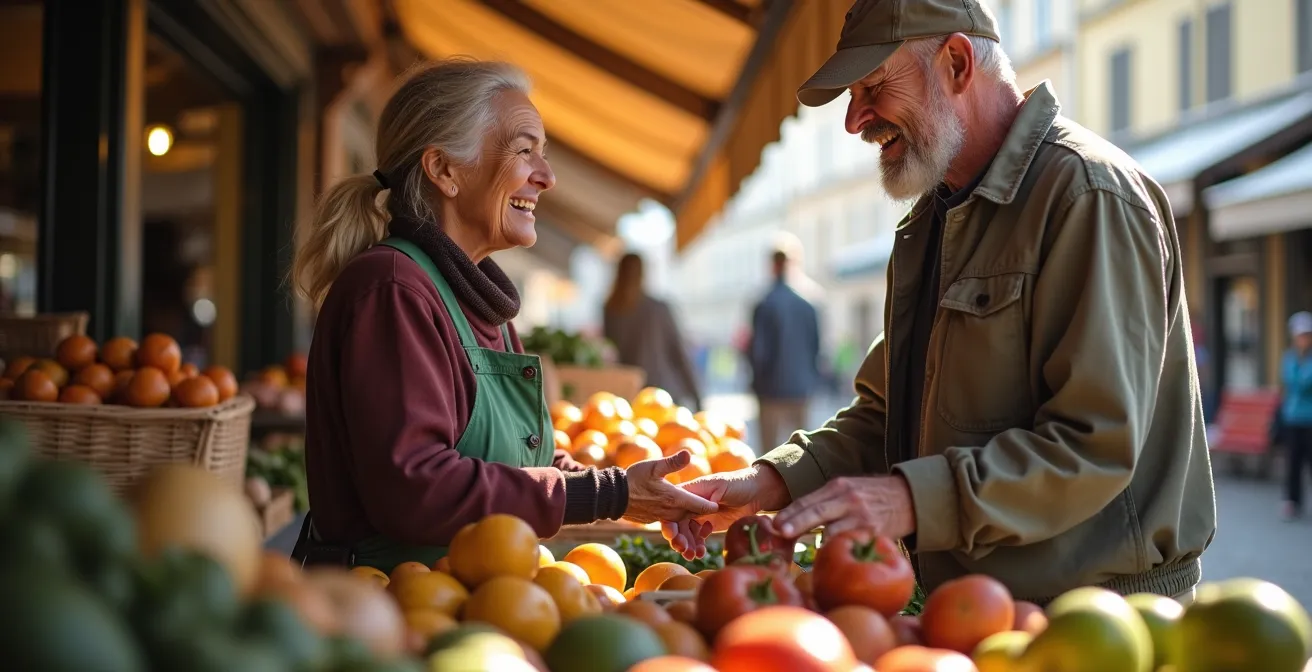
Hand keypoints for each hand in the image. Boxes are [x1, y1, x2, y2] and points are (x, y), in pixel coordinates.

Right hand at [621, 451, 718, 524]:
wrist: (613, 497)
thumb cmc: (633, 479)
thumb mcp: (653, 466)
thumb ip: (672, 462)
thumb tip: (689, 453)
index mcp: (674, 498)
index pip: (699, 505)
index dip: (711, 505)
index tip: (721, 504)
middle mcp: (670, 511)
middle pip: (692, 515)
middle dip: (703, 516)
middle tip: (714, 512)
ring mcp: (660, 517)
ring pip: (681, 520)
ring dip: (689, 521)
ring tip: (696, 517)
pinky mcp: (652, 520)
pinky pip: (669, 522)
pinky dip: (676, 522)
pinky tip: (676, 515)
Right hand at [659, 464, 790, 559]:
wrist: (757, 493)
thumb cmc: (738, 483)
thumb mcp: (721, 486)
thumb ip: (705, 496)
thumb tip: (692, 507)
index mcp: (690, 492)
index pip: (673, 507)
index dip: (670, 522)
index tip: (672, 536)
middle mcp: (691, 504)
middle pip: (677, 523)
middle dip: (678, 538)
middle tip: (683, 550)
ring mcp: (699, 516)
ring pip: (686, 533)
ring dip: (687, 545)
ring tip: (693, 556)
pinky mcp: (708, 526)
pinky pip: (697, 538)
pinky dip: (697, 546)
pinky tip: (702, 552)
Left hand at [772, 475, 915, 539]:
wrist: (908, 498)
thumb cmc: (871, 496)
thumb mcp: (848, 489)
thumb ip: (826, 501)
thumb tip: (793, 518)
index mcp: (839, 486)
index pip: (809, 499)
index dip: (790, 512)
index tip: (774, 523)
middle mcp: (849, 499)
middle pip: (817, 511)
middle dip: (796, 522)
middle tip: (780, 533)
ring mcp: (862, 517)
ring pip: (833, 532)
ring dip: (815, 545)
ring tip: (799, 553)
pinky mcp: (873, 533)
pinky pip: (850, 545)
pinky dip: (837, 551)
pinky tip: (827, 559)